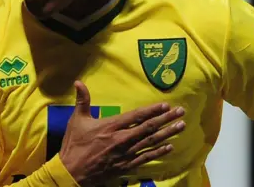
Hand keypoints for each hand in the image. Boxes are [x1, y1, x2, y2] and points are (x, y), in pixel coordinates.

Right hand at [58, 81, 185, 185]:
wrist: (72, 172)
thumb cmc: (74, 145)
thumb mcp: (77, 120)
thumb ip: (82, 100)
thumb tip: (78, 82)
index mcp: (111, 126)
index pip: (136, 116)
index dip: (152, 110)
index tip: (165, 105)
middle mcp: (122, 139)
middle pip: (149, 128)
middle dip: (167, 119)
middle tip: (181, 112)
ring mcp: (126, 154)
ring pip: (151, 142)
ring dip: (168, 133)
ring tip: (181, 126)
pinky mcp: (126, 166)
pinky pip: (146, 157)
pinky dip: (159, 152)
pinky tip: (170, 147)